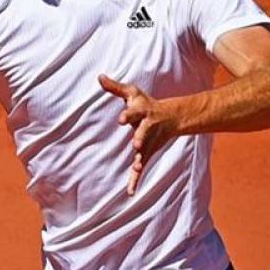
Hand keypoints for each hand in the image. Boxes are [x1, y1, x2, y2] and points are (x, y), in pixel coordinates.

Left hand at [98, 75, 178, 194]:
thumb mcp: (131, 93)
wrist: (171, 118)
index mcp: (140, 113)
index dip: (128, 115)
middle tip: (135, 143)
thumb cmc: (146, 104)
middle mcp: (145, 129)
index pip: (133, 113)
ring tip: (137, 166)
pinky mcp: (146, 153)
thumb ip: (114, 87)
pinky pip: (140, 168)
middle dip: (138, 138)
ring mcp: (147, 142)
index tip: (121, 119)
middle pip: (141, 133)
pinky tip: (130, 193)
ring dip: (140, 159)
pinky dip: (135, 180)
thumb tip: (99, 76)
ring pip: (143, 152)